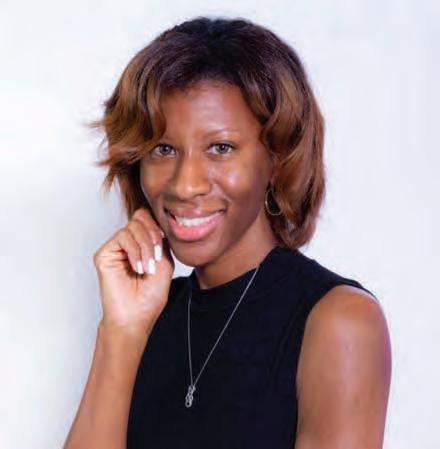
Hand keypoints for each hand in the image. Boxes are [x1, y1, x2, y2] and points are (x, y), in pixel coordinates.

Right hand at [93, 207, 174, 333]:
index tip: (164, 248)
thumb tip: (157, 221)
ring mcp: (116, 247)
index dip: (159, 226)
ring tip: (148, 268)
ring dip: (146, 247)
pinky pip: (122, 236)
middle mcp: (129, 243)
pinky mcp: (104, 253)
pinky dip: (135, 251)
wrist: (136, 316)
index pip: (149, 219)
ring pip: (133, 226)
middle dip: (154, 235)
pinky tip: (138, 267)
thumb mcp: (165, 263)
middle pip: (141, 217)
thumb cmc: (149, 296)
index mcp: (143, 244)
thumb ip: (161, 241)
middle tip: (158, 257)